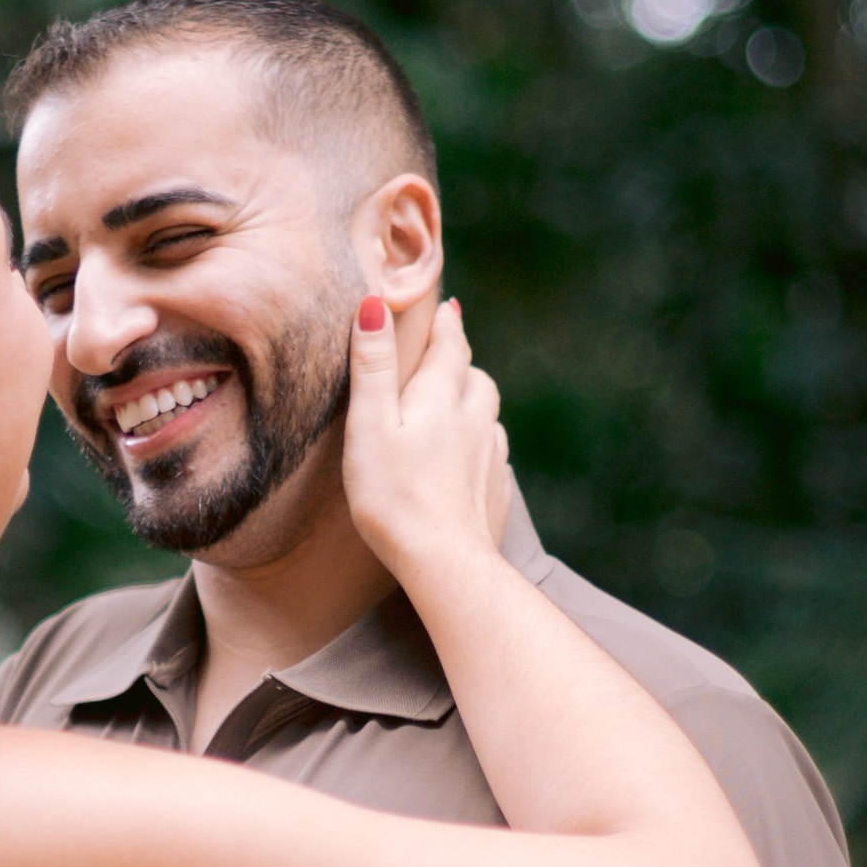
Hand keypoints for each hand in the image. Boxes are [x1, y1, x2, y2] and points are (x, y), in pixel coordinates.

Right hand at [340, 291, 513, 586]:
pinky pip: (494, 457)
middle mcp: (476, 421)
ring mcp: (491, 458)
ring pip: (488, 417)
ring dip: (474, 404)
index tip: (447, 307)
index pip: (451, 345)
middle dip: (461, 362)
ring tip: (456, 408)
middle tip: (445, 358)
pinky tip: (468, 462)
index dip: (447, 323)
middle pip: (476, 378)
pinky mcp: (497, 492)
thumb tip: (374, 305)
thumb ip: (372, 366)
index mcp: (443, 398)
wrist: (444, 561)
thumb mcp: (369, 425)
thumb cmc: (394, 496)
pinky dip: (481, 447)